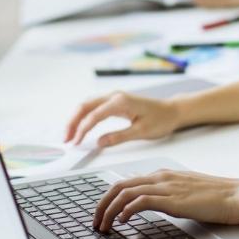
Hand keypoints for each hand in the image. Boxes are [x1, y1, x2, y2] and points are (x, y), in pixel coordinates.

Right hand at [64, 91, 181, 148]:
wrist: (172, 111)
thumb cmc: (161, 120)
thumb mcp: (141, 132)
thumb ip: (118, 137)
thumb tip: (99, 143)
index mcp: (120, 102)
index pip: (94, 115)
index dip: (82, 130)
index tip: (75, 143)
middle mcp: (114, 96)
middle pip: (85, 106)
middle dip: (72, 122)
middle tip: (66, 139)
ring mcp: (114, 97)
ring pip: (87, 105)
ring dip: (76, 119)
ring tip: (70, 135)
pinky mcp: (114, 102)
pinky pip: (94, 107)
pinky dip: (84, 116)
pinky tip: (80, 127)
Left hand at [92, 169, 238, 230]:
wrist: (238, 195)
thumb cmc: (217, 198)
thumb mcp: (186, 193)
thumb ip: (169, 196)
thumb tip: (153, 206)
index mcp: (163, 175)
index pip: (127, 182)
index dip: (109, 197)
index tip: (102, 213)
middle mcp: (161, 177)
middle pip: (119, 185)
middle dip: (101, 204)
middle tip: (95, 222)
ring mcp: (166, 186)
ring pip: (125, 192)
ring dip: (109, 211)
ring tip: (103, 226)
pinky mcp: (172, 199)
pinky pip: (140, 201)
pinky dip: (126, 211)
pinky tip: (122, 222)